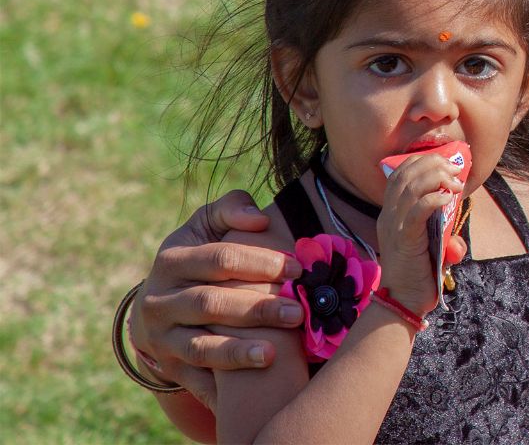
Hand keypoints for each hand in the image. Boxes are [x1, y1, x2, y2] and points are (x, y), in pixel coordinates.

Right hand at [133, 191, 303, 406]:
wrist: (157, 306)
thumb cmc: (197, 256)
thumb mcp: (205, 226)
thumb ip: (231, 210)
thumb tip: (258, 218)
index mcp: (172, 260)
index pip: (219, 260)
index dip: (260, 262)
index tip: (298, 269)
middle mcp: (160, 301)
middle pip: (212, 304)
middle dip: (258, 308)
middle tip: (299, 312)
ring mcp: (162, 338)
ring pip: (200, 347)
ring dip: (238, 351)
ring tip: (274, 354)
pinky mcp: (170, 367)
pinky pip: (196, 380)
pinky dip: (222, 388)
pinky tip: (250, 391)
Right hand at [376, 154, 465, 316]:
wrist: (403, 303)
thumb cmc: (418, 276)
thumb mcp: (431, 250)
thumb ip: (442, 240)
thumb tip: (458, 243)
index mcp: (391, 214)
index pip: (399, 174)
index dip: (422, 161)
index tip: (446, 162)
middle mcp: (389, 216)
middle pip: (405, 174)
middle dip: (433, 164)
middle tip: (455, 169)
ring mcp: (394, 227)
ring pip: (410, 187)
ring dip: (436, 177)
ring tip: (455, 183)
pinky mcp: (404, 239)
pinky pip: (417, 211)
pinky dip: (433, 199)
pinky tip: (447, 198)